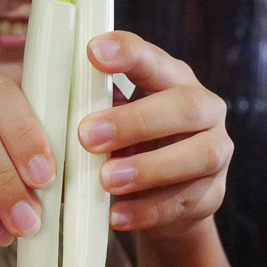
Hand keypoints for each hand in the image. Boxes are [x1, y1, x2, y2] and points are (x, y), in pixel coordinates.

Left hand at [76, 31, 231, 238]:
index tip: (93, 51)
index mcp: (175, 80)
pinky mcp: (211, 195)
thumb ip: (94, 110)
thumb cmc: (133, 145)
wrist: (167, 198)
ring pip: (198, 156)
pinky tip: (116, 215)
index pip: (154, 59)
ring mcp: (216, 153)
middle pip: (185, 107)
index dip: (127, 54)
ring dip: (148, 168)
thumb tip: (50, 112)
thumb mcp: (115, 120)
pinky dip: (147, 210)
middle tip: (87, 136)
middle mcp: (205, 110)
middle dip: (136, 121)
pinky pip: (184, 203)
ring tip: (106, 180)